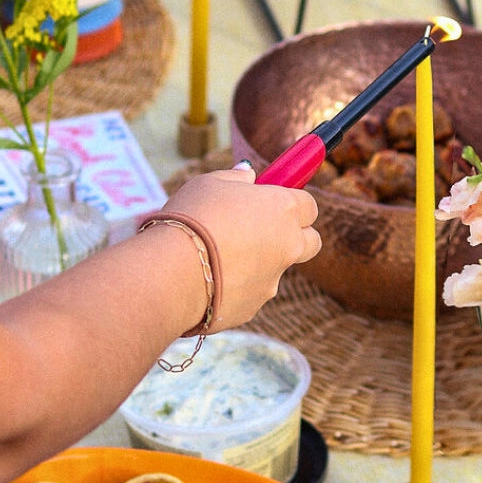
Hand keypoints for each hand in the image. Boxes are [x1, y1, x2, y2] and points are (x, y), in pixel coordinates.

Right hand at [162, 167, 320, 328]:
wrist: (171, 272)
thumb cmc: (192, 218)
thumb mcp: (210, 183)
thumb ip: (236, 178)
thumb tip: (248, 175)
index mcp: (284, 209)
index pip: (309, 205)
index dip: (292, 201)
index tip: (273, 199)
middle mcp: (288, 246)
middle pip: (311, 241)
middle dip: (294, 235)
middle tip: (262, 229)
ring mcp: (273, 280)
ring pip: (276, 269)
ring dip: (258, 262)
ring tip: (216, 255)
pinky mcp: (254, 307)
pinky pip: (250, 292)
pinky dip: (235, 285)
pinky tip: (206, 277)